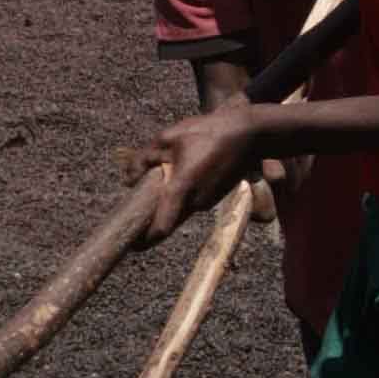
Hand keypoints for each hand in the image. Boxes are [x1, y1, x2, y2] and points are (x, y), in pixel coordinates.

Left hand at [142, 99, 266, 232]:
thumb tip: (128, 180)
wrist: (249, 134)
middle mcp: (195, 202)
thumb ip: (144, 159)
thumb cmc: (207, 132)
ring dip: (170, 199)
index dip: (145, 240)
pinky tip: (186, 170)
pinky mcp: (216, 198)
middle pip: (168, 218)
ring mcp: (208, 202)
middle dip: (153, 213)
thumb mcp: (168, 137)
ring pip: (180, 208)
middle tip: (139, 200)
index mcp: (182, 188)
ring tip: (167, 173)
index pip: (161, 228)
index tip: (132, 245)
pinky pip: (192, 201)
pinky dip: (184, 193)